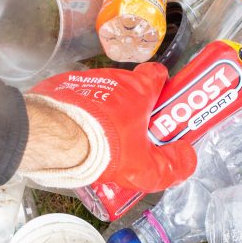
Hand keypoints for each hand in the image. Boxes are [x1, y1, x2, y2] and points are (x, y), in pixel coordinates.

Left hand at [22, 62, 195, 190]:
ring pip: (102, 93)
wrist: (55, 138)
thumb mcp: (144, 168)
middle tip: (130, 131)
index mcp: (139, 91)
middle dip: (131, 106)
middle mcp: (114, 79)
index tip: (160, 101)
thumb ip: (171, 166)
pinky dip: (79, 111)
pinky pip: (77, 97)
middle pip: (129, 87)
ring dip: (103, 109)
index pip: (157, 74)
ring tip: (99, 136)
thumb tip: (186, 159)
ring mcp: (86, 80)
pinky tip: (76, 132)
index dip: (161, 86)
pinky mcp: (62, 86)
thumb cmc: (103, 147)